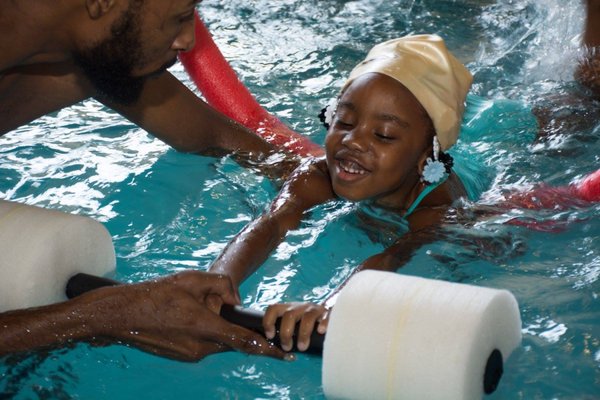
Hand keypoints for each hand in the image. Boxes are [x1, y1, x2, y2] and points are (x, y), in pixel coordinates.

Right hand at [83, 270, 287, 360]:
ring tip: (187, 307)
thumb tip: (236, 299)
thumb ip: (221, 285)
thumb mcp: (192, 279)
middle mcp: (200, 347)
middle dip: (228, 321)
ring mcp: (190, 355)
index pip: (245, 341)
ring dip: (213, 324)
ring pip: (216, 339)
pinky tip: (183, 315)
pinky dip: (203, 330)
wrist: (122, 314)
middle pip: (229, 336)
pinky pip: (204, 343)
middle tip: (206, 303)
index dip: (268, 348)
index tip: (285, 354)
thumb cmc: (156, 294)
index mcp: (205, 328)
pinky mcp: (182, 356)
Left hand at [262, 302, 328, 351]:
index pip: (273, 308)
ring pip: (307, 317)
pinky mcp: (328, 313)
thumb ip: (285, 329)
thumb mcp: (294, 323)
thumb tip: (273, 346)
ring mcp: (314, 309)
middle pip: (289, 315)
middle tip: (287, 347)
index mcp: (289, 308)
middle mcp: (300, 307)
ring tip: (302, 347)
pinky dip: (323, 324)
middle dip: (286, 333)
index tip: (271, 336)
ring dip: (303, 334)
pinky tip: (321, 332)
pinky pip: (326, 317)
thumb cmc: (307, 323)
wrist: (330, 312)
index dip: (269, 321)